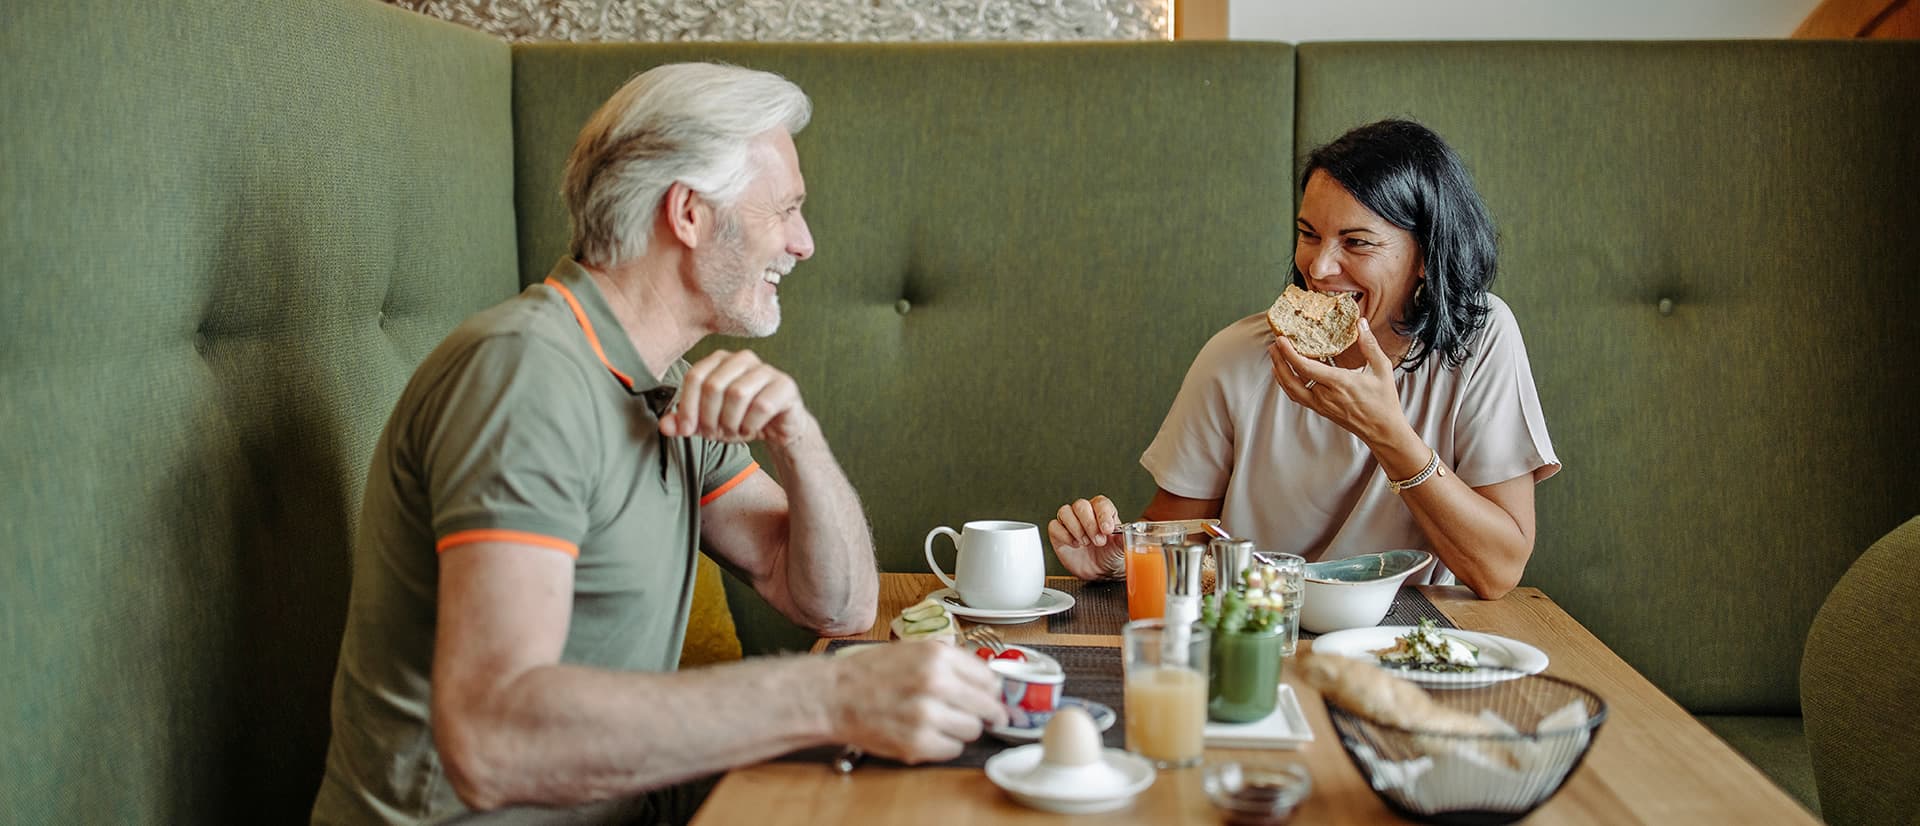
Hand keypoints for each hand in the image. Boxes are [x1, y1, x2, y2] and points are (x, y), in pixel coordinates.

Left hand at [659, 349, 815, 446]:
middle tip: (713, 434)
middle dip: (709, 417)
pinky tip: (751, 429)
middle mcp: (743, 358)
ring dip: (731, 422)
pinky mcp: (785, 385)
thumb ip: (685, 422)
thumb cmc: (741, 419)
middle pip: (714, 386)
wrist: (778, 428)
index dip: (686, 407)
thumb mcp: (707, 422)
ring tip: (733, 432)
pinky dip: (751, 425)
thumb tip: (664, 426)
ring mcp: (766, 370)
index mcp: (720, 360)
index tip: (686, 431)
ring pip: (737, 394)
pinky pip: (761, 406)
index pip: (695, 377)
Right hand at [830, 641, 1007, 763]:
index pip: (989, 679)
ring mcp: (927, 716)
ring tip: (941, 721)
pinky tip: (929, 734)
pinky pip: (953, 750)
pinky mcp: (917, 744)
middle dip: (984, 712)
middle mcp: (936, 684)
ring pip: (972, 730)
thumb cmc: (871, 673)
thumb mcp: (914, 650)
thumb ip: (952, 662)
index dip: (990, 690)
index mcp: (938, 656)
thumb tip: (987, 681)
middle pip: (987, 707)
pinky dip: (945, 745)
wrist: (834, 696)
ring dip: (962, 729)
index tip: (988, 696)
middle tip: (978, 715)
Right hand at [1047, 495, 1123, 579]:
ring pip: (1065, 512)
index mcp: (1103, 512)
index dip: (1103, 514)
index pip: (1100, 503)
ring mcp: (1070, 523)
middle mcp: (1086, 514)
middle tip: (1098, 541)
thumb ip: (1123, 540)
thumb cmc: (1111, 555)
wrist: (1100, 572)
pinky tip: (1074, 545)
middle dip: (1089, 524)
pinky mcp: (1058, 534)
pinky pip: (1054, 526)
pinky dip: (1064, 535)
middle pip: (1081, 505)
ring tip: (1085, 543)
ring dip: (1076, 528)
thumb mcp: (1121, 548)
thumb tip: (1127, 534)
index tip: (1107, 529)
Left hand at [1269, 319, 1407, 446]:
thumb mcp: (1381, 369)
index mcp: (1338, 383)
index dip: (1289, 353)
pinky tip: (1286, 375)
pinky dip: (1288, 384)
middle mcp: (1325, 396)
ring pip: (1291, 390)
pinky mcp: (1321, 410)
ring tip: (1275, 357)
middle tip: (1273, 345)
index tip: (1281, 340)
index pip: (1305, 368)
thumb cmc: (1384, 401)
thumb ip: (1369, 345)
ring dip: (1280, 372)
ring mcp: (1321, 405)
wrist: (1383, 430)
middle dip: (1278, 360)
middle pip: (1291, 379)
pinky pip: (1298, 396)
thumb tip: (1361, 323)